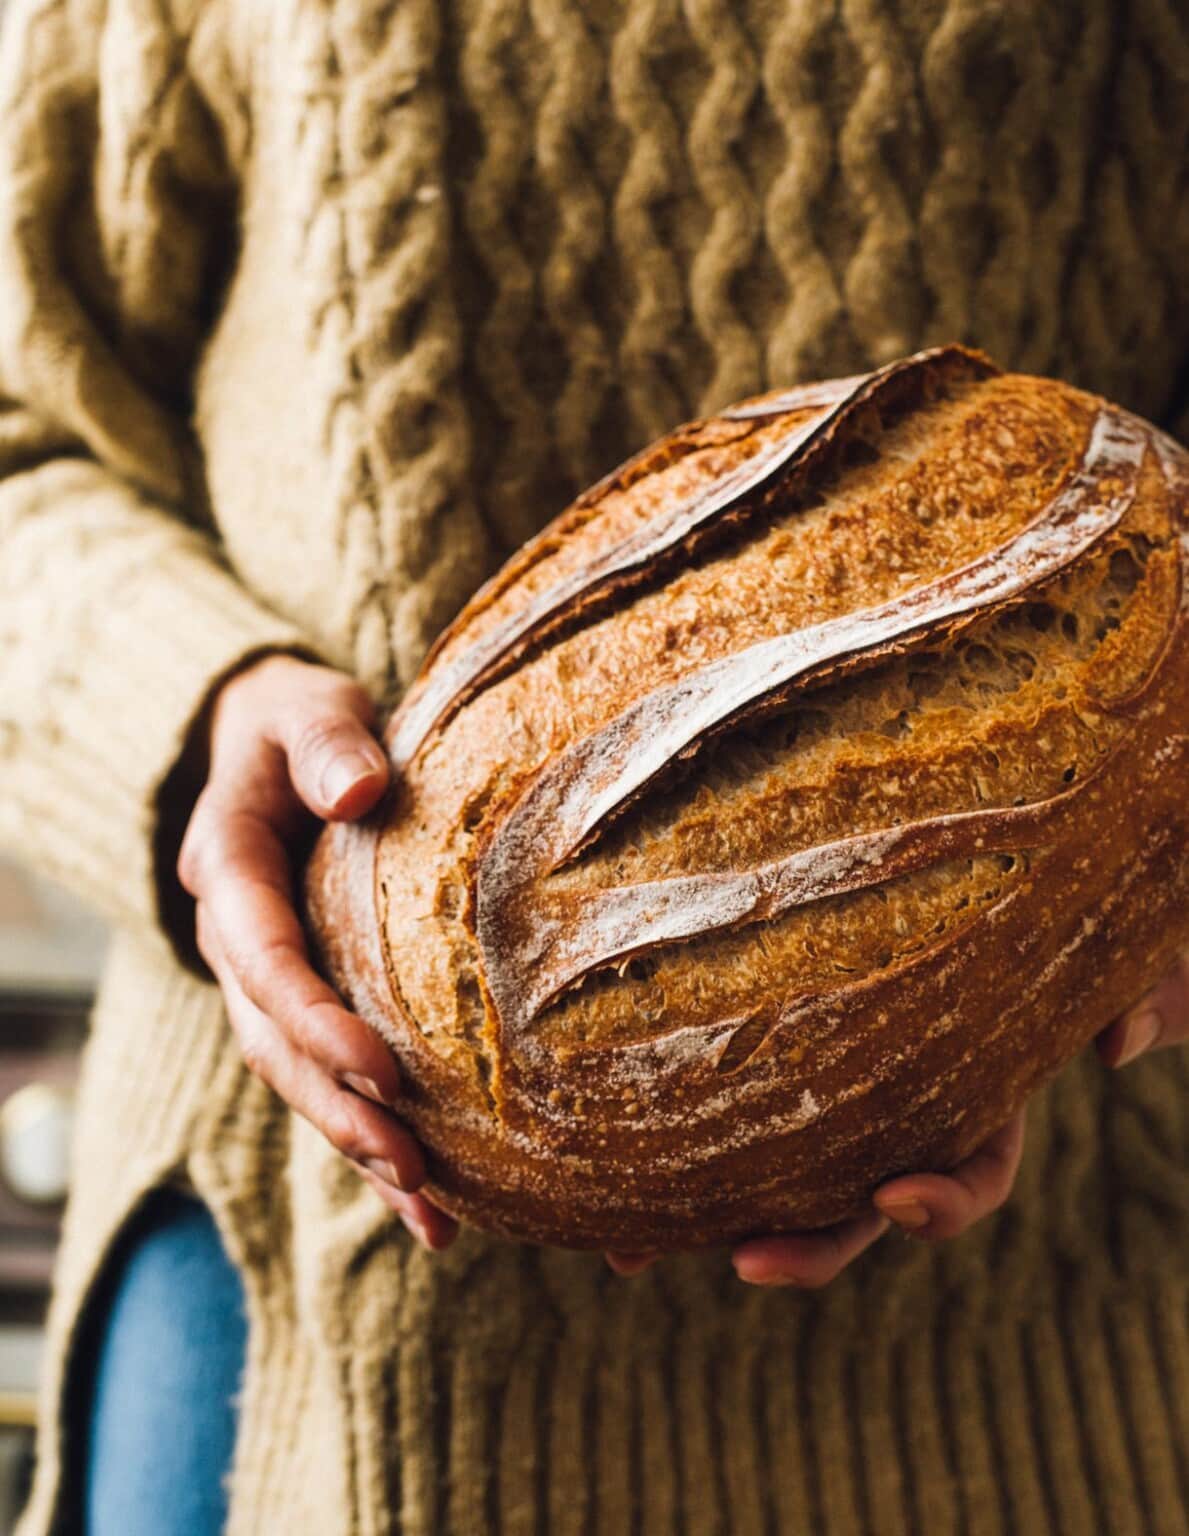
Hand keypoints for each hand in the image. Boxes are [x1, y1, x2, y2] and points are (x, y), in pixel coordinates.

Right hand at [177, 653, 456, 1250]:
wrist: (277, 745)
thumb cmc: (302, 723)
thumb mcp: (308, 709)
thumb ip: (327, 743)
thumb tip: (360, 791)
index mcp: (229, 866)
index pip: (262, 957)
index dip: (313, 1019)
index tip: (383, 1071)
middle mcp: (236, 936)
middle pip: (275, 1041)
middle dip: (339, 1108)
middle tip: (411, 1164)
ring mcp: (264, 977)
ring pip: (297, 1077)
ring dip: (355, 1143)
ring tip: (429, 1206)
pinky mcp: (302, 998)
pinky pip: (328, 1077)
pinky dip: (371, 1138)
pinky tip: (429, 1204)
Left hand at [609, 945, 1188, 1282]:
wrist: (979, 872)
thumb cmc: (1049, 907)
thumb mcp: (1111, 944)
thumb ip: (1139, 987)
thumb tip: (1121, 1047)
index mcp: (976, 1094)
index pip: (975, 1173)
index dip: (945, 1201)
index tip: (900, 1197)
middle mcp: (900, 1108)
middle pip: (857, 1202)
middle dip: (809, 1245)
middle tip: (747, 1261)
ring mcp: (836, 1088)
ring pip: (779, 1171)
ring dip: (710, 1215)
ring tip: (630, 1248)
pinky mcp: (778, 1053)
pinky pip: (731, 1107)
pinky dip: (675, 1139)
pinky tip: (607, 1157)